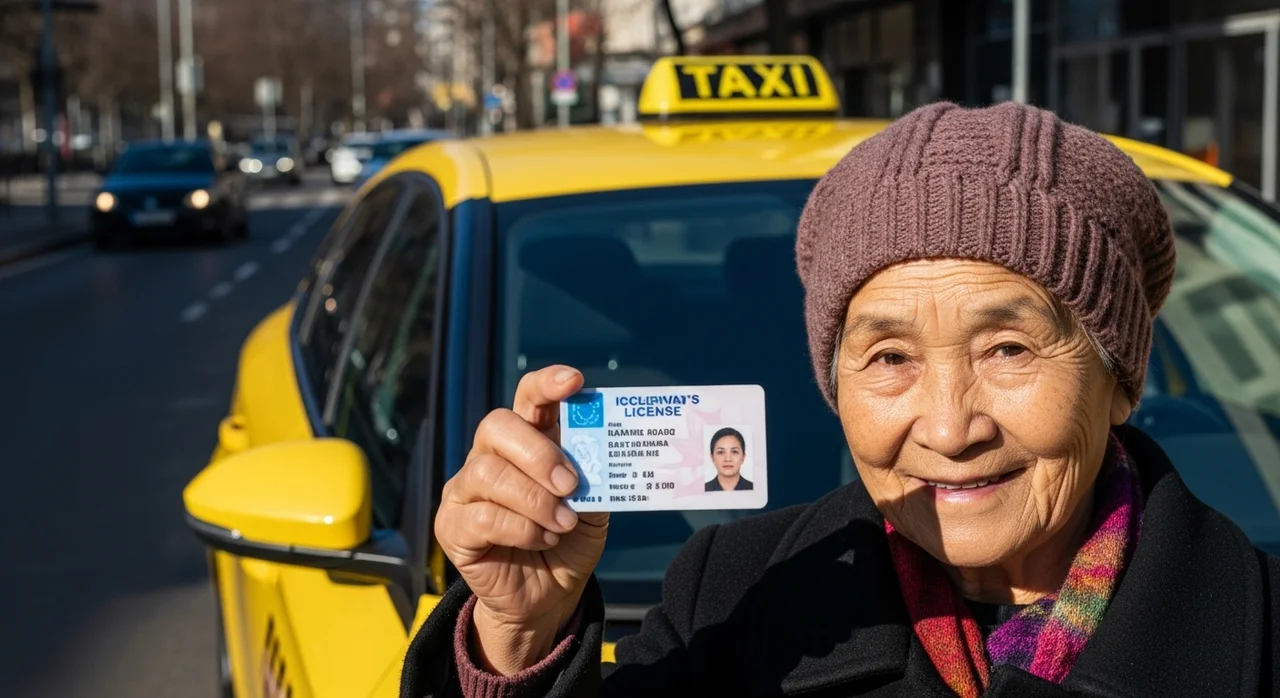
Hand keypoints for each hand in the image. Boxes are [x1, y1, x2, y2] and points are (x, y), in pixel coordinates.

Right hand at [435, 365, 609, 674]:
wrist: (549, 597)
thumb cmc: (568, 539)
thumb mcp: (594, 505)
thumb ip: (594, 474)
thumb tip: (602, 449)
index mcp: (527, 439)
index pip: (528, 397)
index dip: (547, 384)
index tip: (574, 381)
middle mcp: (490, 455)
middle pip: (497, 425)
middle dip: (538, 452)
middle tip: (571, 484)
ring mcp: (465, 489)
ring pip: (488, 473)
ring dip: (534, 499)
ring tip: (563, 522)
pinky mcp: (453, 526)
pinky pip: (481, 516)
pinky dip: (521, 528)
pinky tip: (543, 539)